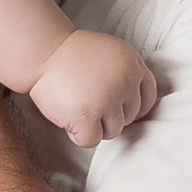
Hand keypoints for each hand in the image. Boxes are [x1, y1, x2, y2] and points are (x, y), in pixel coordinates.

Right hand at [29, 29, 158, 146]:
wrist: (43, 51)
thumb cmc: (70, 54)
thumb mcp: (109, 54)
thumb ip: (125, 75)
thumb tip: (133, 109)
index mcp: (132, 64)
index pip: (148, 98)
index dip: (135, 109)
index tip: (119, 112)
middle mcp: (125, 82)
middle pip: (130, 117)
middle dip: (109, 117)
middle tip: (87, 104)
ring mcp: (108, 99)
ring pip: (113, 132)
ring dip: (94, 127)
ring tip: (76, 108)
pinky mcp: (88, 115)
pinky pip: (92, 140)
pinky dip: (78, 134)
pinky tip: (68, 118)